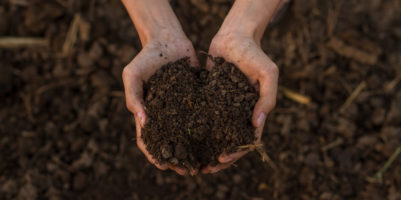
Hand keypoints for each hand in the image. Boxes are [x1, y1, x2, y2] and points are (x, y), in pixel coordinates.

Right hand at [122, 33, 198, 174]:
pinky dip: (207, 128)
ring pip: (187, 133)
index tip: (163, 165)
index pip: (148, 138)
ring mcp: (181, 107)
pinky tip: (217, 138)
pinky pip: (202, 115)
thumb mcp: (132, 75)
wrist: (168, 39)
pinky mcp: (197, 98)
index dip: (154, 154)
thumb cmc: (146, 57)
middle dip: (177, 157)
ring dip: (193, 148)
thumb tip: (143, 122)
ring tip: (203, 161)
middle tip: (187, 170)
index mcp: (147, 111)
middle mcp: (165, 113)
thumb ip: (133, 97)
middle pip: (170, 141)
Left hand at [201, 32, 278, 173]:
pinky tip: (183, 136)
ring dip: (206, 147)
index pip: (246, 139)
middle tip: (205, 169)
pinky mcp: (209, 98)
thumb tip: (257, 125)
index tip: (223, 160)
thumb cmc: (254, 53)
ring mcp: (223, 106)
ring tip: (193, 159)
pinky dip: (196, 128)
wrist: (234, 36)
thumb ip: (267, 98)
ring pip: (215, 132)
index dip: (236, 152)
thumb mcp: (268, 73)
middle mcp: (238, 112)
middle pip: (229, 140)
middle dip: (219, 157)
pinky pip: (202, 115)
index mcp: (254, 111)